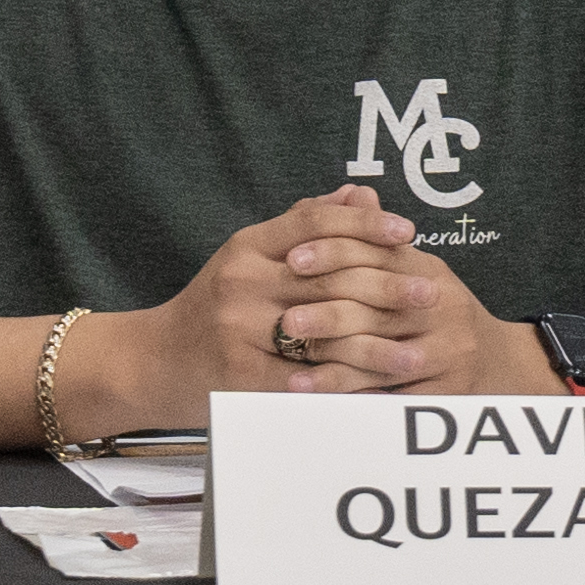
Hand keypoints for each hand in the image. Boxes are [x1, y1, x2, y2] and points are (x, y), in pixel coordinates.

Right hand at [166, 186, 462, 395]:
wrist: (153, 360)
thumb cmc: (214, 306)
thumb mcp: (252, 256)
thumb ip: (306, 225)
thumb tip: (363, 194)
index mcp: (248, 246)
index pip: (314, 223)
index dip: (365, 226)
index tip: (408, 234)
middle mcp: (242, 282)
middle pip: (328, 277)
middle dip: (386, 286)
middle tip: (431, 293)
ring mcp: (239, 328)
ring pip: (323, 333)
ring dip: (376, 344)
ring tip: (417, 350)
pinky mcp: (239, 373)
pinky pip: (303, 379)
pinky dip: (343, 386)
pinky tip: (377, 391)